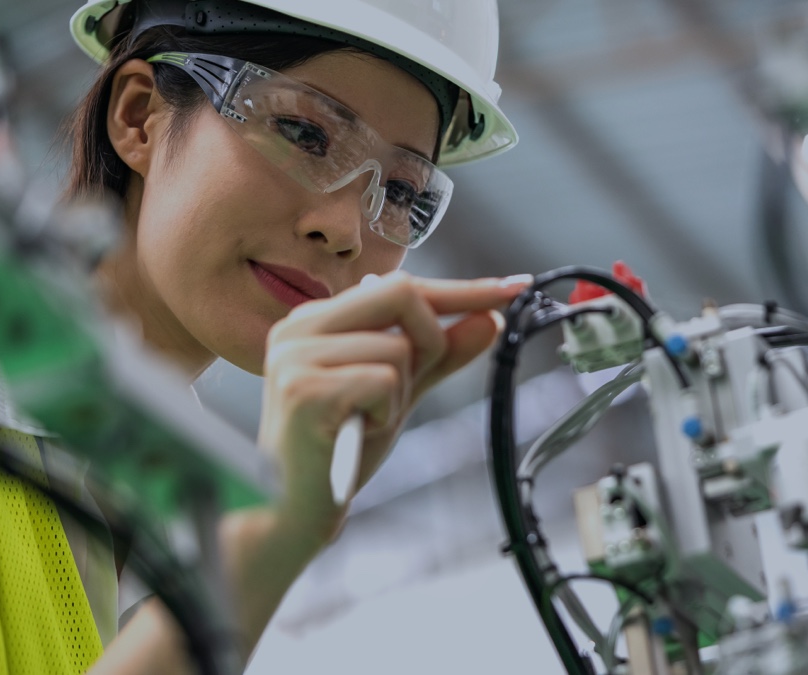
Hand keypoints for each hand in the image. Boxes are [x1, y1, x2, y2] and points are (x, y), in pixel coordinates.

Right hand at [257, 271, 530, 541]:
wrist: (294, 512)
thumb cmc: (340, 451)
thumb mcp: (400, 393)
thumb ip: (441, 355)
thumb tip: (490, 318)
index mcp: (317, 320)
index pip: (400, 286)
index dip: (462, 290)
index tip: (513, 287)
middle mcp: (300, 327)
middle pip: (402, 292)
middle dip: (431, 339)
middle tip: (410, 385)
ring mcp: (297, 355)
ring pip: (398, 346)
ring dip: (400, 393)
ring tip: (365, 421)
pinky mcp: (304, 388)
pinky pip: (383, 379)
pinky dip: (386, 412)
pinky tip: (356, 432)